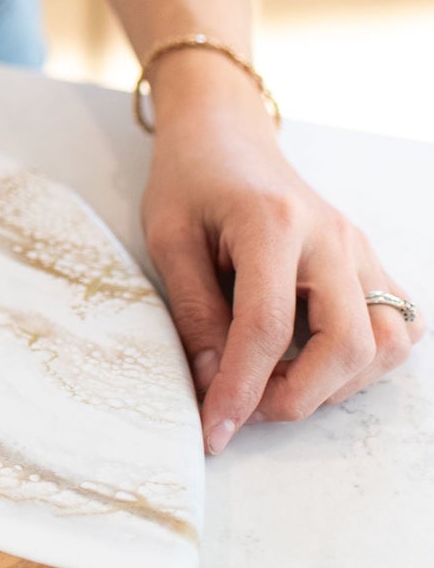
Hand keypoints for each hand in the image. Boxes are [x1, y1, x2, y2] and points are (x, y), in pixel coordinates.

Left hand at [140, 54, 422, 454]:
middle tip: (244, 406)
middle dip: (297, 396)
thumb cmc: (190, 181)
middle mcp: (331, 236)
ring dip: (336, 384)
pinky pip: (397, 327)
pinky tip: (314, 360)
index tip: (213, 431)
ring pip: (386, 343)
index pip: (268, 328)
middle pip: (347, 343)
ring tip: (277, 382)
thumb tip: (216, 383)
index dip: (240, 390)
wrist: (225, 136)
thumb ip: (194, 312)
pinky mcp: (370, 263)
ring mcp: (360, 249)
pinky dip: (365, 362)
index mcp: (273, 223)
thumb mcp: (168, 238)